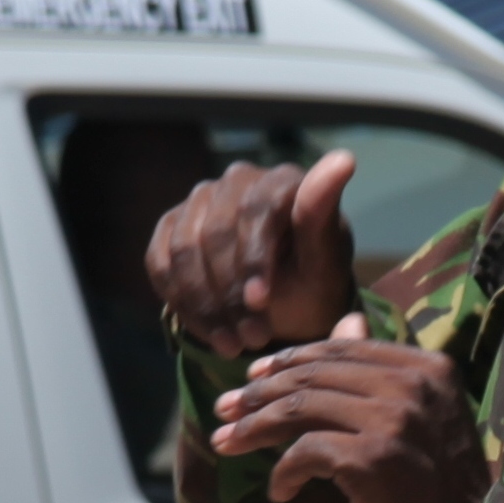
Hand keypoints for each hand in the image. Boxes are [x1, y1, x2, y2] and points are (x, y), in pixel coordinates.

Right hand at [145, 149, 358, 351]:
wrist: (285, 310)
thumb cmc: (312, 285)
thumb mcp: (324, 262)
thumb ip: (323, 215)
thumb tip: (344, 158)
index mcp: (280, 180)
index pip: (255, 211)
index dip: (254, 259)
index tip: (261, 303)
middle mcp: (237, 181)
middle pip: (214, 234)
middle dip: (229, 294)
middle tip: (252, 339)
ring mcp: (200, 201)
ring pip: (183, 251)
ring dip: (205, 305)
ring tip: (232, 344)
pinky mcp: (171, 227)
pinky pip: (160, 263)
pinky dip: (182, 303)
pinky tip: (209, 330)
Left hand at [208, 320, 487, 502]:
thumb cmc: (437, 486)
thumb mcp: (416, 417)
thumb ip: (379, 372)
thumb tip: (346, 322)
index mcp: (427, 368)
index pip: (342, 349)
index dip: (289, 361)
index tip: (252, 380)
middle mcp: (413, 385)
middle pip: (315, 375)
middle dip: (259, 393)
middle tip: (224, 410)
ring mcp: (393, 420)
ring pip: (301, 408)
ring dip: (255, 427)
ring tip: (227, 442)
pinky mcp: (372, 458)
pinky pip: (305, 452)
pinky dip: (283, 471)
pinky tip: (280, 491)